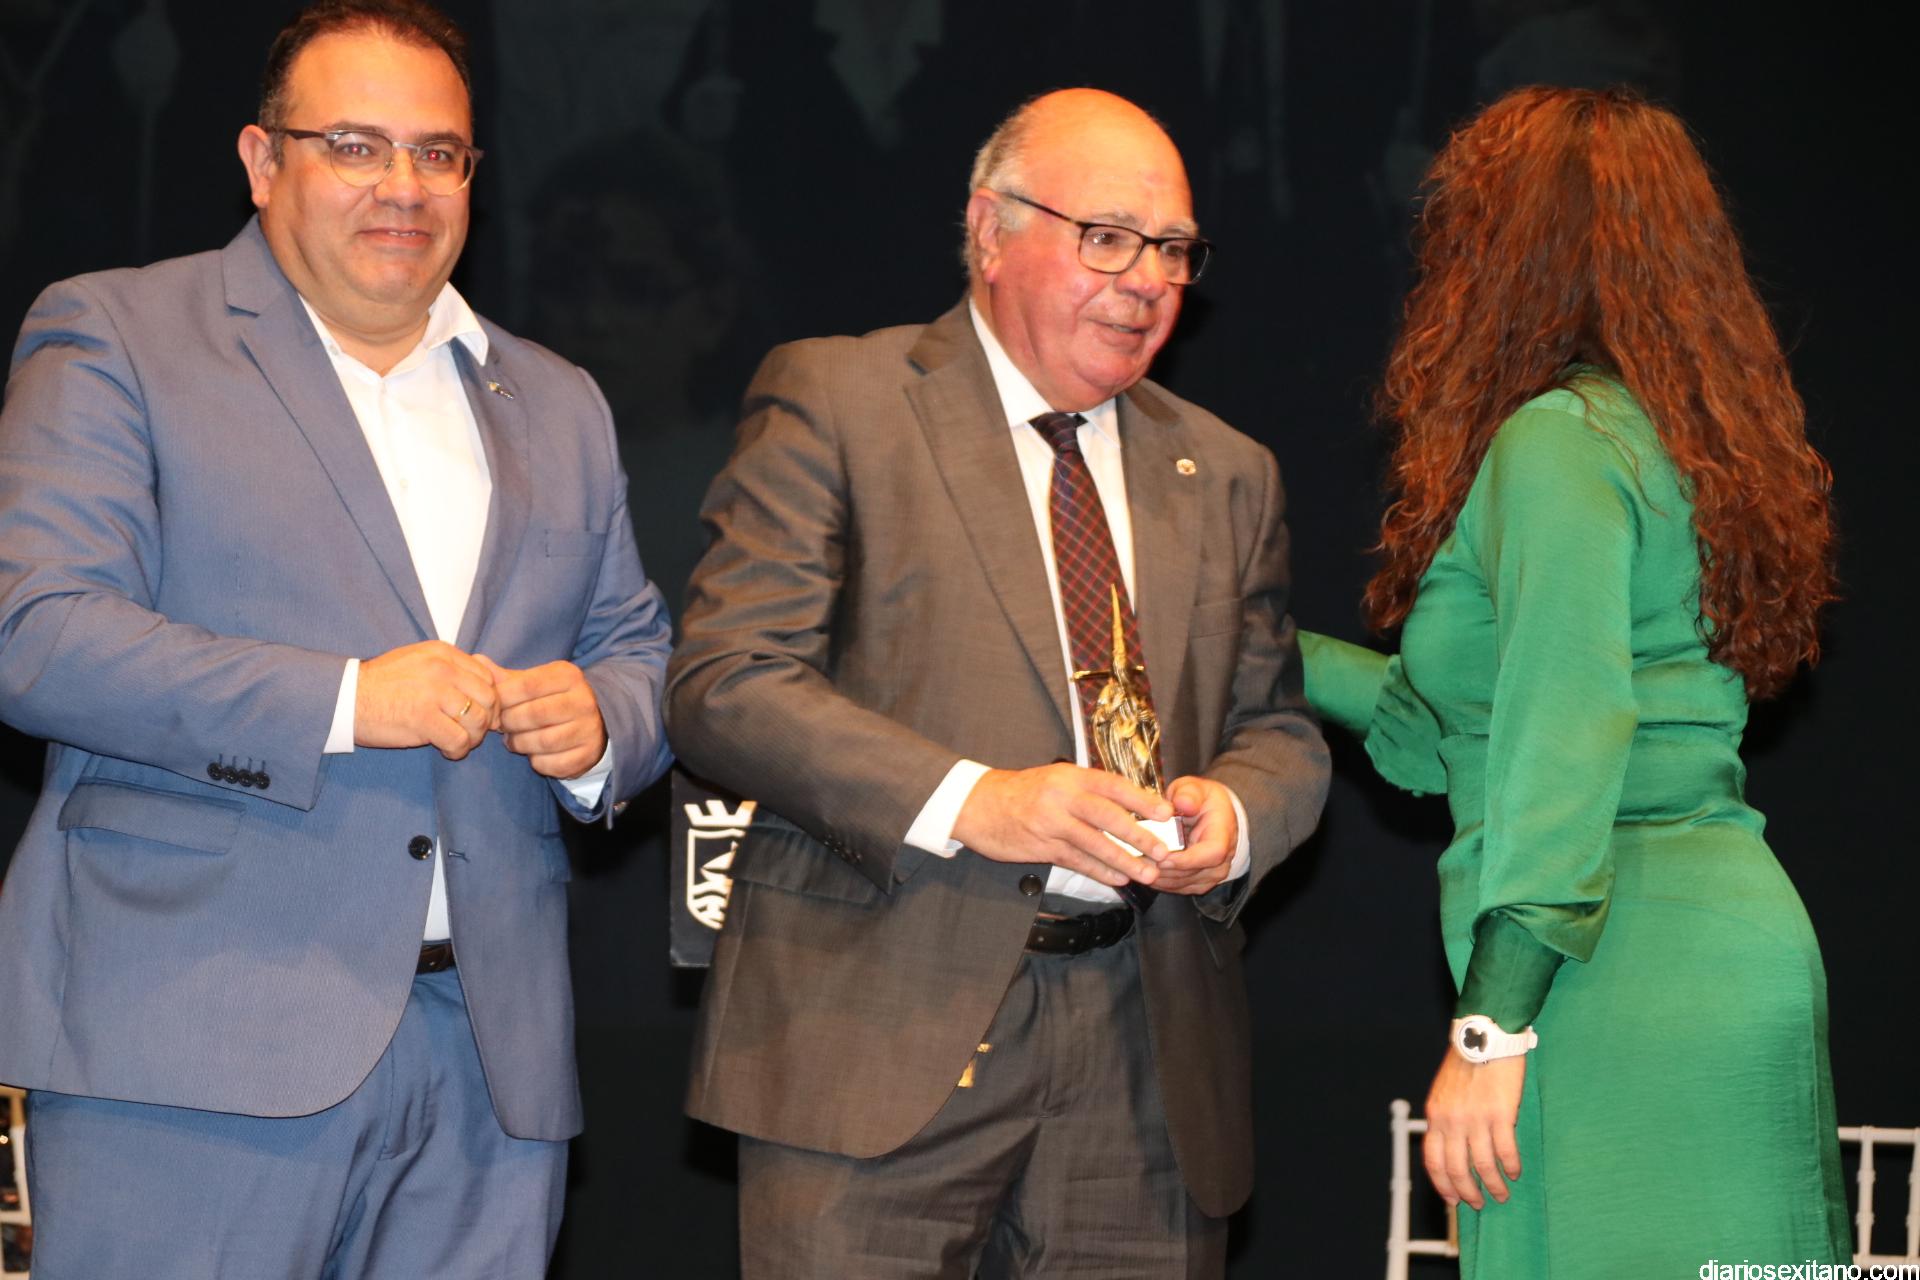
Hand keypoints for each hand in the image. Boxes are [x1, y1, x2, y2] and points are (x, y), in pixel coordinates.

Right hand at [354, 640, 496, 760]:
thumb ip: (452, 668)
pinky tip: (446, 751)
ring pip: (478, 720)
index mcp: (443, 653)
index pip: (488, 677)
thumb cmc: (383, 684)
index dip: (489, 700)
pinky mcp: (423, 719)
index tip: (479, 714)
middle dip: (485, 720)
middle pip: (489, 699)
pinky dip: (458, 750)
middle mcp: (443, 669)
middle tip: (471, 731)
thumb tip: (489, 684)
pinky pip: (459, 740)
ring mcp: (434, 693)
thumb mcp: (419, 661)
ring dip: (473, 737)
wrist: (346, 698)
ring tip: (458, 742)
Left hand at [478, 656, 607, 778]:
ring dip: (520, 744)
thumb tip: (477, 661)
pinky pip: (552, 763)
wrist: (596, 722)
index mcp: (569, 677)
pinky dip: (537, 762)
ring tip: (513, 740)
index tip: (493, 706)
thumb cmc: (554, 699)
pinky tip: (534, 753)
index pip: (527, 686)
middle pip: (533, 715)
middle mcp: (583, 701)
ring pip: (542, 741)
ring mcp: (588, 730)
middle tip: (501, 726)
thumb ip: (507, 677)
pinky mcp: (587, 755)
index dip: (503, 698)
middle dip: (509, 723)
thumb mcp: (536, 682)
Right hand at [951, 763, 1171, 888]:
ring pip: (1094, 844)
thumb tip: (1132, 806)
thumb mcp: (1057, 780)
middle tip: (1163, 851)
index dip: (1142, 800)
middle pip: (1108, 816)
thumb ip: (1089, 790)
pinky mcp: (1041, 846)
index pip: (1114, 786)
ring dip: (1123, 861)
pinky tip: (1118, 880)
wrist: (978, 805)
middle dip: (1139, 836)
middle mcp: (1062, 797)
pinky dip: (1099, 871)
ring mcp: (1051, 823)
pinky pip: (1077, 861)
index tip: (1167, 813)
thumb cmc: (1024, 792)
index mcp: (1071, 776)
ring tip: (1146, 873)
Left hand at [1147, 775, 1238, 894]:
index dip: (1186, 859)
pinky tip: (1142, 871)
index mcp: (1223, 833)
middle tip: (1136, 860)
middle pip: (1192, 872)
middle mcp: (1222, 858)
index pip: (1212, 853)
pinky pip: (1177, 887)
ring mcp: (1211, 874)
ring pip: (1182, 883)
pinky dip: (1158, 881)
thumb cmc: (1201, 800)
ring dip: (1157, 876)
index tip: (1162, 857)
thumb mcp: (1194, 788)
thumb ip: (1188, 793)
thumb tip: (1182, 802)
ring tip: (1134, 864)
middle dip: (1163, 869)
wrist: (1212, 816)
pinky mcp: (1199, 883)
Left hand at [1422, 1045, 1525, 1210]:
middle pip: (1457, 1169)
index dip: (1442, 1184)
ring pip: (1483, 1165)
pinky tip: (1515, 1172)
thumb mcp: (1443, 1091)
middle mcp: (1452, 1121)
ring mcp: (1476, 1119)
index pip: (1433, 1160)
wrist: (1483, 1037)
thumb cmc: (1465, 1063)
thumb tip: (1452, 1145)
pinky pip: (1506, 1151)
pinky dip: (1511, 1166)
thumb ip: (1445, 1117)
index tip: (1452, 1200)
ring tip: (1502, 1194)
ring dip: (1494, 1185)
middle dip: (1468, 1192)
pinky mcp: (1500, 1114)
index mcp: (1436, 1116)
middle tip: (1479, 1204)